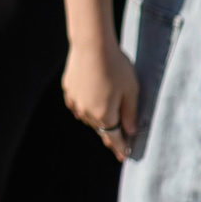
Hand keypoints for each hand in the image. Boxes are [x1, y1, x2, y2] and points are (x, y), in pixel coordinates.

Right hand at [62, 37, 140, 159]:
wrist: (92, 45)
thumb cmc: (116, 66)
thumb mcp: (131, 90)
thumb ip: (131, 113)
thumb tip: (131, 131)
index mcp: (105, 115)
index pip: (115, 137)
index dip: (121, 147)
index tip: (125, 156)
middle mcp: (87, 113)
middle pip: (101, 128)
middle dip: (111, 134)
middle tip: (119, 141)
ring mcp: (76, 101)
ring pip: (88, 117)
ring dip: (98, 120)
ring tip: (105, 120)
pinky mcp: (69, 90)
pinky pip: (77, 105)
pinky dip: (83, 109)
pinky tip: (85, 109)